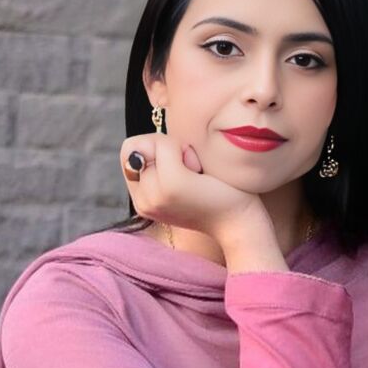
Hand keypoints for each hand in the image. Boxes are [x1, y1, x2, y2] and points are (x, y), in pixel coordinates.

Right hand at [120, 130, 273, 250]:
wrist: (240, 224)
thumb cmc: (217, 197)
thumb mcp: (179, 182)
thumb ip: (159, 165)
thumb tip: (146, 143)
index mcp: (142, 201)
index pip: (128, 154)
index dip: (152, 151)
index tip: (179, 170)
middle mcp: (143, 202)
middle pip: (136, 147)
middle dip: (165, 150)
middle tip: (191, 174)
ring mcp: (155, 195)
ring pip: (150, 144)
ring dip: (177, 150)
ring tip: (196, 175)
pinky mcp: (172, 184)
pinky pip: (164, 145)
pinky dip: (184, 149)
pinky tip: (199, 170)